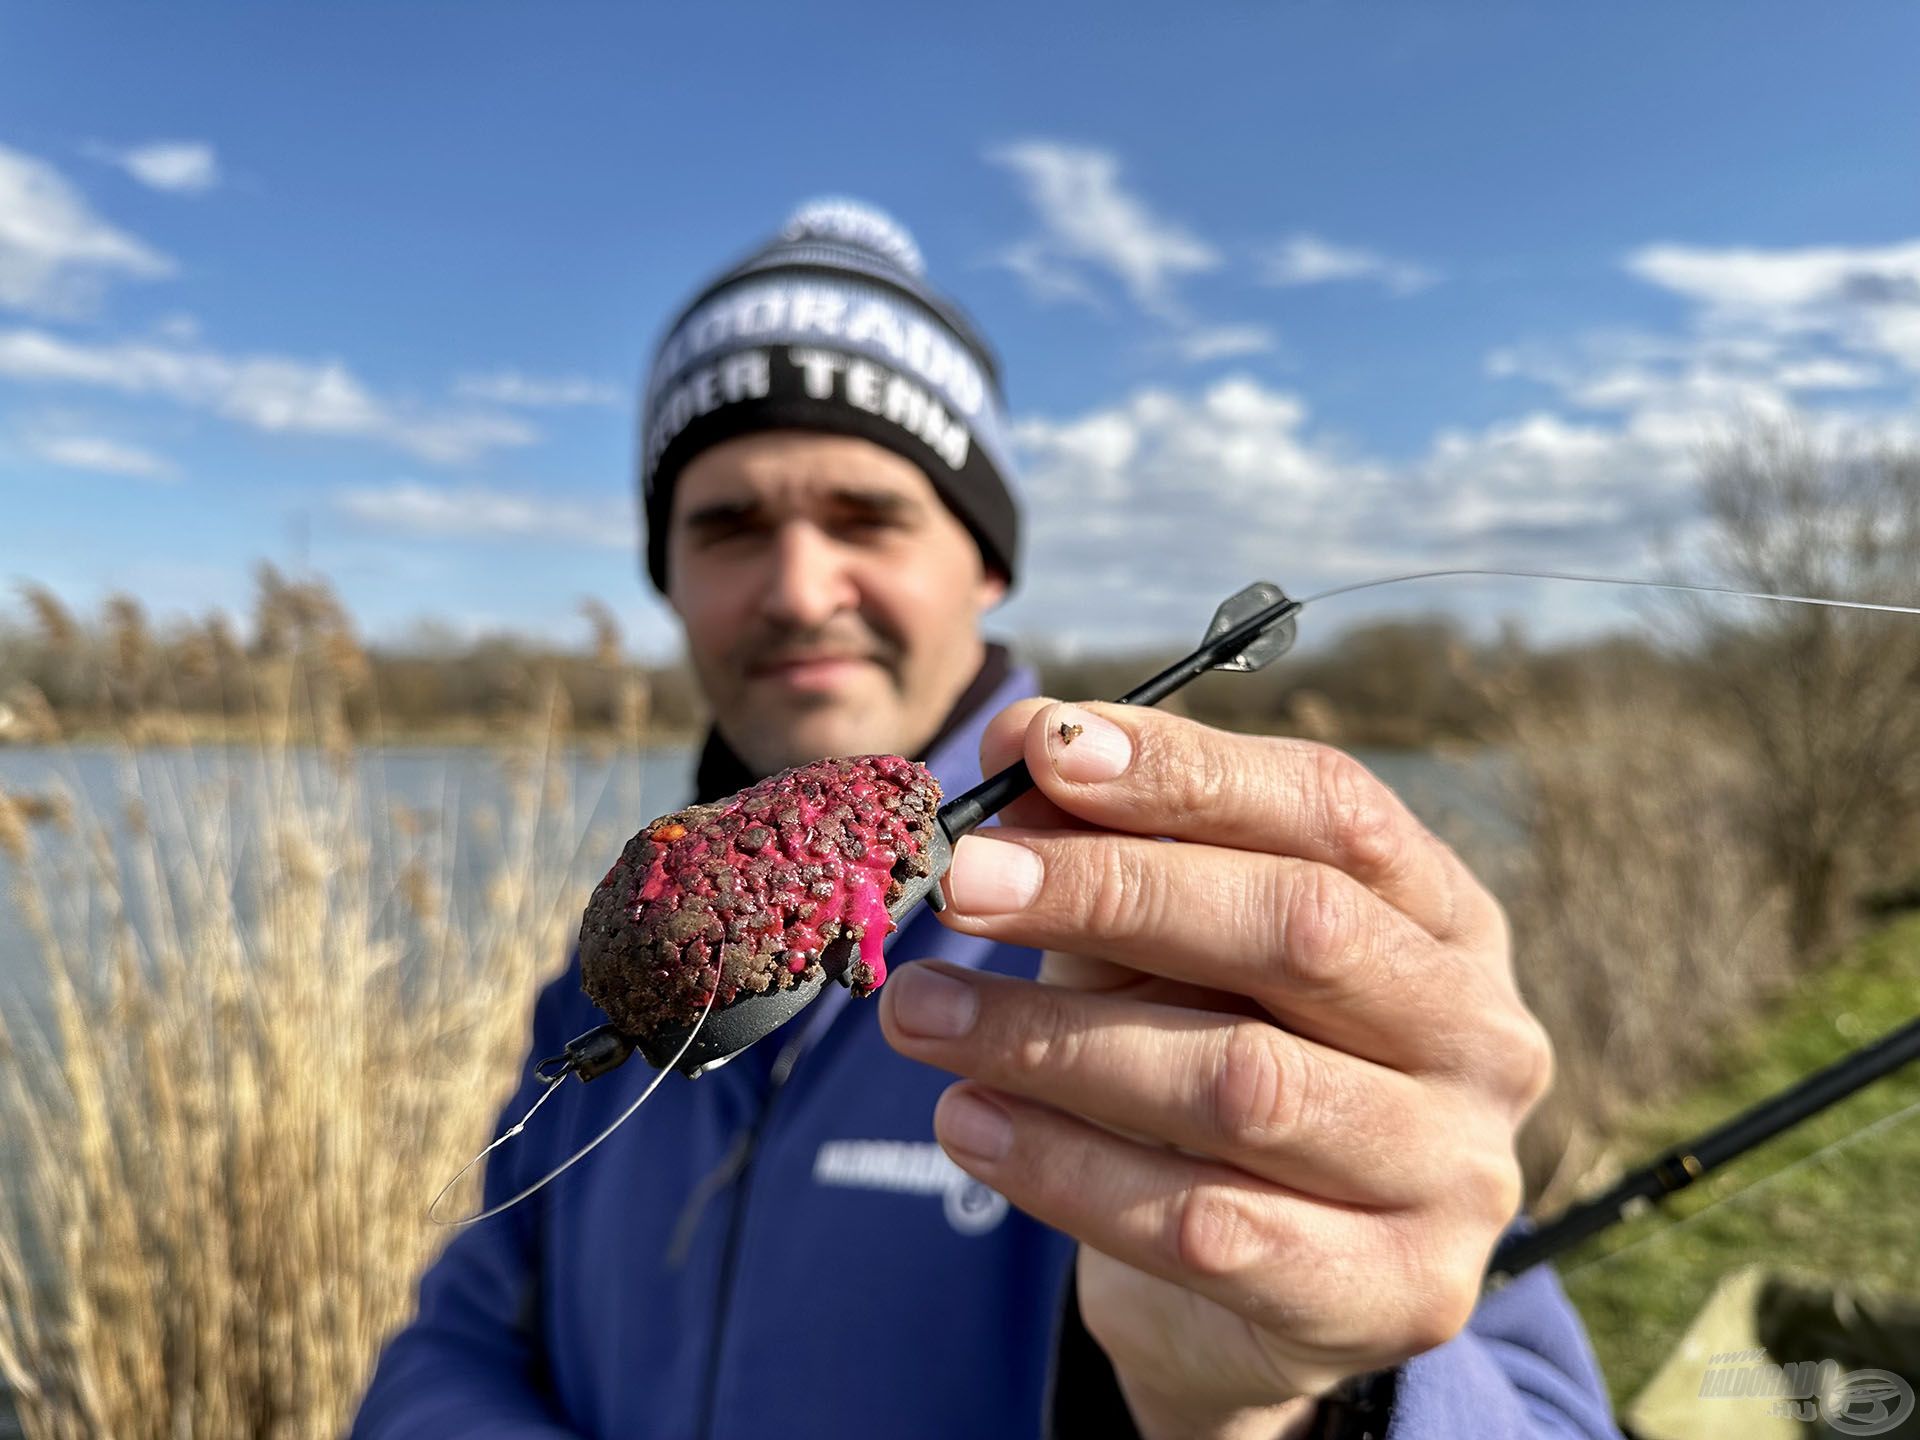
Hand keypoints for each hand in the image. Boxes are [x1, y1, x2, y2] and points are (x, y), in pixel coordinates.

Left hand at [878, 700, 1553, 1439]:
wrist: (1254, 1306)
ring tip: (918, 1013)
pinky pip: (1209, 1225)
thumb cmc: (1209, 1068)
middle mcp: (1478, 1034)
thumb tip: (1017, 741)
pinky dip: (1066, 1168)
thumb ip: (1109, 849)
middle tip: (961, 881)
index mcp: (1443, 916)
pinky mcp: (1393, 1295)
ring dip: (1055, 1039)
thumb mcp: (1162, 951)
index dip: (1185, 770)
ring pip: (1244, 1083)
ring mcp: (1453, 1173)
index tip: (1040, 749)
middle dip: (1112, 891)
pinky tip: (967, 1123)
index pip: (1331, 806)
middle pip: (1301, 928)